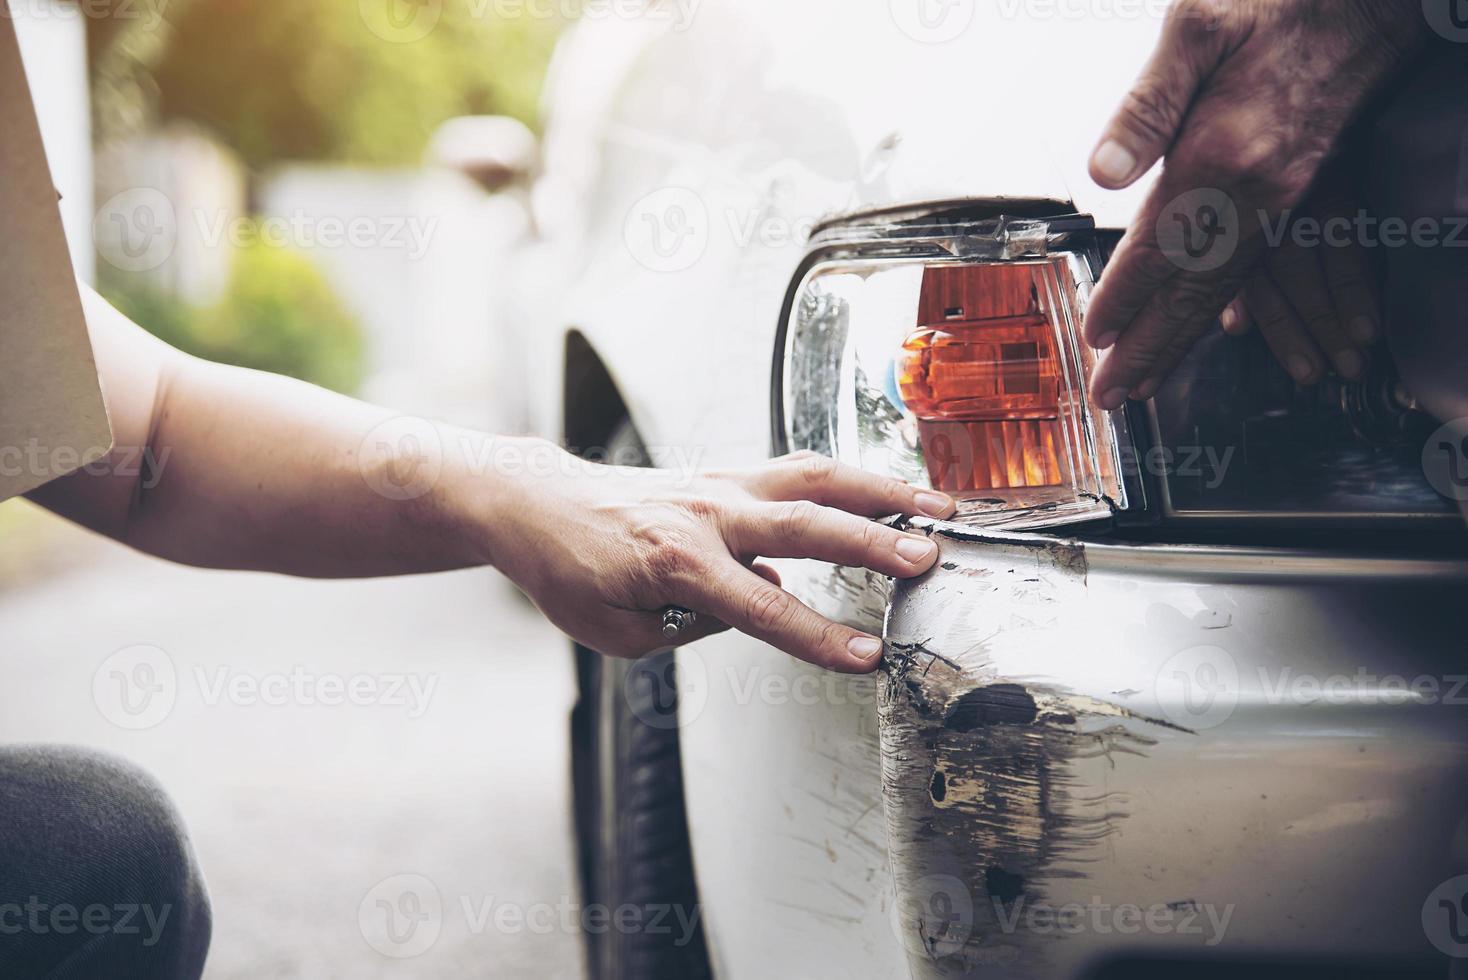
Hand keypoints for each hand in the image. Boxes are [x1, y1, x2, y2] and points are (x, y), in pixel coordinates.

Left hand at [483, 444, 956, 672]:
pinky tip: (887, 493)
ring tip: (937, 506)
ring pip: (814, 478)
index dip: (820, 638)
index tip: (870, 657)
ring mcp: (719, 485)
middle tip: (929, 560)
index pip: (763, 609)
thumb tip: (762, 601)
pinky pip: (797, 471)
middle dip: (873, 545)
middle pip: (805, 527)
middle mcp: (706, 515)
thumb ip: (693, 627)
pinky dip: (849, 480)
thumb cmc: (570, 569)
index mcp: (675, 562)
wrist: (538, 502)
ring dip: (880, 491)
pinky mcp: (726, 475)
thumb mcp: (618, 631)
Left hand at [1083, 0, 1422, 407]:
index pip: (1158, 249)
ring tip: (1150, 385)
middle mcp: (1256, 194)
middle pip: (1192, 293)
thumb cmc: (1274, 7)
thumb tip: (1104, 172)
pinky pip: (1270, 274)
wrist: (1366, 4)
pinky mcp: (1301, 196)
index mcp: (1218, 157)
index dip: (1124, 297)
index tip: (1096, 338)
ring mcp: (1284, 201)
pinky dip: (1246, 314)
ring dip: (1185, 343)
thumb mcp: (1197, 29)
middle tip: (1113, 398)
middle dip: (1149, 349)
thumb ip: (1146, 106)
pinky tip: (1232, 335)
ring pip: (1229, 292)